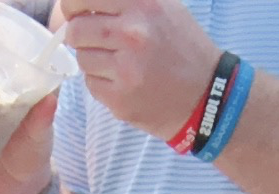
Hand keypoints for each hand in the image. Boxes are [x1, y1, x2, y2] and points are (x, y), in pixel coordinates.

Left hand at [55, 0, 220, 142]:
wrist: (206, 96)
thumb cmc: (183, 48)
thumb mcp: (163, 7)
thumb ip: (126, 1)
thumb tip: (85, 3)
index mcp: (143, 4)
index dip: (73, 5)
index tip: (75, 11)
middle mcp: (132, 34)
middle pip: (76, 30)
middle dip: (79, 35)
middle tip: (95, 40)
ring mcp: (125, 69)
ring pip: (82, 58)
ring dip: (93, 59)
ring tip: (118, 62)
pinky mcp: (120, 99)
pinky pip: (91, 84)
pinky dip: (101, 82)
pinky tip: (123, 81)